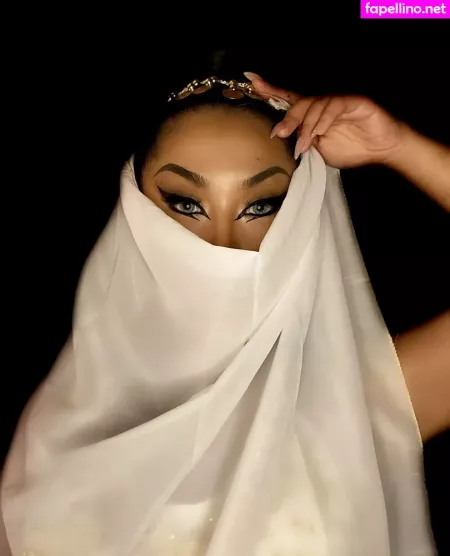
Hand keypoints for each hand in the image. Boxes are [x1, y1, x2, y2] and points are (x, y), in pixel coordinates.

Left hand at [245, 73, 407, 168]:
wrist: (381, 150)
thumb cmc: (351, 149)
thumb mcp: (320, 153)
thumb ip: (304, 146)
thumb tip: (285, 142)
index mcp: (312, 116)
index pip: (289, 100)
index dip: (271, 90)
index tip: (252, 82)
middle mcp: (323, 105)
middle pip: (299, 103)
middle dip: (287, 118)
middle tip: (280, 133)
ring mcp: (338, 101)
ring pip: (315, 105)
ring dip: (306, 125)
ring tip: (303, 143)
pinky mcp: (354, 101)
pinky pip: (334, 106)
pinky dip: (324, 119)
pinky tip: (319, 132)